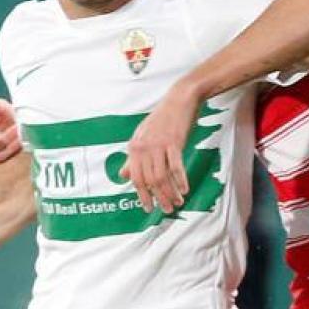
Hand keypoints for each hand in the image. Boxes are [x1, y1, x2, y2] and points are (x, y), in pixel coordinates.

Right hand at [0, 93, 20, 165]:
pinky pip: (4, 165)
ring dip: (8, 150)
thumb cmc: (7, 117)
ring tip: (21, 137)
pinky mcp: (0, 164)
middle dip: (0, 144)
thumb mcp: (2, 109)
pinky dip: (14, 155)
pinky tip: (23, 145)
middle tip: (15, 133)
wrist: (21, 127)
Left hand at [120, 83, 200, 213]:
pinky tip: (185, 190)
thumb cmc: (163, 118)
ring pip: (162, 177)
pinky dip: (181, 180)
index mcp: (134, 147)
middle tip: (167, 210)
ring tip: (178, 203)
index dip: (142, 195)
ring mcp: (158, 145)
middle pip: (149, 180)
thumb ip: (134, 157)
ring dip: (170, 193)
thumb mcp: (143, 136)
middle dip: (159, 198)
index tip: (149, 208)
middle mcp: (143, 147)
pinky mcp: (174, 142)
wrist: (180, 98)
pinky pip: (176, 166)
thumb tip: (123, 174)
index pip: (136, 178)